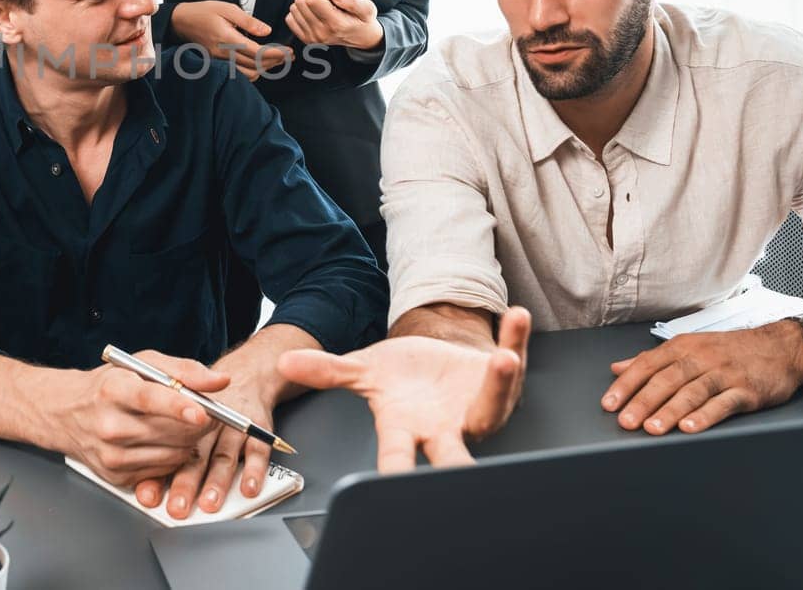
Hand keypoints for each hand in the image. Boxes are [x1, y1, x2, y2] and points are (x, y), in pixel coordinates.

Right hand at [47, 352, 224, 489]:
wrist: (67, 413)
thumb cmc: (109, 386)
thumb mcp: (142, 364)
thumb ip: (184, 370)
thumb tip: (220, 381)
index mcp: (114, 390)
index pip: (149, 399)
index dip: (179, 407)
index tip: (202, 412)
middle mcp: (109, 424)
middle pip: (168, 431)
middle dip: (199, 423)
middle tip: (206, 412)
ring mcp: (112, 455)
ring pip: (172, 454)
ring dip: (189, 441)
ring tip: (183, 425)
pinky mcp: (117, 477)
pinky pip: (164, 470)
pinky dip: (174, 456)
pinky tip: (165, 441)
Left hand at [150, 378, 275, 518]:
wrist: (246, 374)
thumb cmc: (205, 397)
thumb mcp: (175, 395)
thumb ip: (155, 431)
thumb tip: (137, 474)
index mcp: (181, 416)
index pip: (164, 443)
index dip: (155, 472)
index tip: (148, 495)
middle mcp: (206, 423)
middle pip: (193, 455)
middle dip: (185, 484)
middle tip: (177, 506)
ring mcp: (232, 425)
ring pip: (223, 456)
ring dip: (217, 481)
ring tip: (210, 502)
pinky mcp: (256, 427)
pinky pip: (257, 450)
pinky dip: (254, 470)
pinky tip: (248, 488)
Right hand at [169, 0, 291, 80]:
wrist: (181, 22)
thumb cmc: (203, 12)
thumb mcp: (228, 9)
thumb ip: (249, 21)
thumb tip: (267, 31)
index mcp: (228, 39)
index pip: (258, 52)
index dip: (276, 54)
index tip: (288, 52)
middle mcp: (224, 54)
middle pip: (256, 65)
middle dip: (275, 62)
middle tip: (288, 56)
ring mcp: (220, 61)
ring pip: (248, 73)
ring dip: (265, 69)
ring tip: (276, 60)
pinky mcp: (218, 64)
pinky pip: (238, 73)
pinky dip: (252, 72)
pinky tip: (259, 63)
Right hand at [277, 307, 530, 472]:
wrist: (437, 362)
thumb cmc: (404, 377)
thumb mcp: (363, 370)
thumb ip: (327, 370)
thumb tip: (286, 364)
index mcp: (407, 425)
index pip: (398, 454)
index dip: (396, 469)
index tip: (393, 482)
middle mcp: (445, 426)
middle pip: (453, 454)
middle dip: (460, 464)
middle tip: (465, 472)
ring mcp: (477, 407)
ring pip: (492, 404)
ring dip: (499, 383)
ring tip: (502, 359)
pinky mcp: (501, 381)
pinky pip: (514, 361)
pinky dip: (515, 339)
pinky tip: (515, 320)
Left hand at [285, 0, 382, 49]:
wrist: (362, 37)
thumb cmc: (363, 21)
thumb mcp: (367, 7)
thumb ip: (351, 0)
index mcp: (335, 24)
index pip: (313, 0)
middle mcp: (321, 32)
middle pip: (301, 2)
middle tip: (327, 2)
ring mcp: (312, 37)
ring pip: (294, 8)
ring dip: (306, 4)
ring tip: (321, 8)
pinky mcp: (306, 39)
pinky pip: (290, 19)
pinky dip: (300, 13)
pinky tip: (313, 14)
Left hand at [601, 319, 802, 434]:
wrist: (780, 347)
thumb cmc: (730, 350)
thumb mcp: (688, 347)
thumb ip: (652, 360)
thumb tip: (618, 368)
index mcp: (682, 347)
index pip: (647, 365)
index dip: (626, 386)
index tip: (609, 404)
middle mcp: (700, 358)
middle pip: (666, 380)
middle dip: (642, 402)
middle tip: (625, 421)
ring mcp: (724, 374)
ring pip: (691, 392)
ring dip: (669, 411)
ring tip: (651, 429)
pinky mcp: (746, 390)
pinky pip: (723, 404)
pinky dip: (705, 416)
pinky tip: (690, 428)